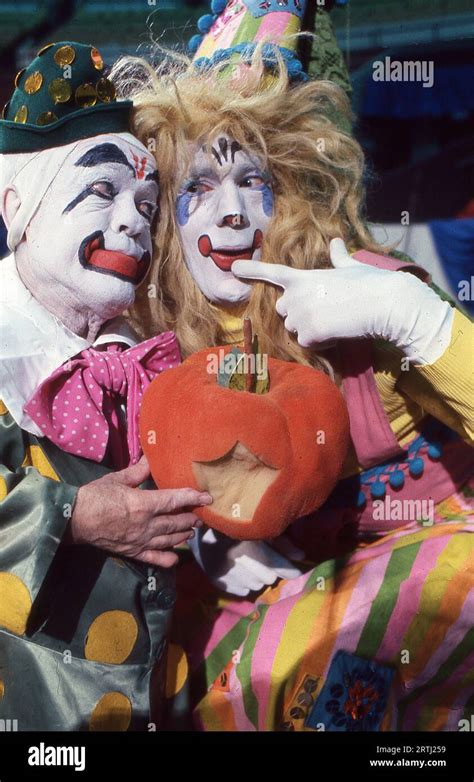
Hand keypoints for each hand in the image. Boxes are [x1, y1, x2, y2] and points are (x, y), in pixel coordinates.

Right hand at [71, 455, 211, 567]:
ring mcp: (141, 541)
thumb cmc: (95, 496)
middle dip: (192, 518)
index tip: (208, 497)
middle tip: (201, 514)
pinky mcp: (133, 552)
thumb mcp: (117, 479)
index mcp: (144, 504)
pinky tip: (176, 556)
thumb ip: (138, 471)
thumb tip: (151, 458)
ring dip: (184, 534)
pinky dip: (168, 558)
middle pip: (177, 522)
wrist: (75, 520)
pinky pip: (155, 558)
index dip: (194, 498)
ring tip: (192, 529)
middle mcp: (147, 525)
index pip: (176, 501)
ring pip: (171, 540)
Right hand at [188, 527, 302, 595]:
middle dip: (270, 570)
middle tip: (264, 561)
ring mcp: (225, 572)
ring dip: (257, 577)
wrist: (202, 533)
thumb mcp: (259, 530)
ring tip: (249, 564)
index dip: (288, 570)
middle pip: (268, 577)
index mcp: (248, 542)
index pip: (276, 564)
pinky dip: (245, 584)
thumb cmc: (236, 528)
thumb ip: (282, 543)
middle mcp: (236, 559)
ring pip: (256, 585)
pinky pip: (243, 591)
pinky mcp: (219, 582)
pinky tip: (239, 571)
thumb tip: (301, 557)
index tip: (296, 573)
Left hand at [232, 238, 453, 364]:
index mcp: (304, 277)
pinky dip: (321, 343)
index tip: (234, 268)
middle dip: (297, 313)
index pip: (273, 273)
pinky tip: (338, 332)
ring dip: (309, 330)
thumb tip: (338, 243)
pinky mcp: (308, 334)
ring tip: (334, 321)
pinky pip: (308, 344)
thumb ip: (339, 259)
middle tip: (324, 311)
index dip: (252, 270)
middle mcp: (296, 296)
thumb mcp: (352, 267)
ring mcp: (300, 315)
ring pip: (294, 330)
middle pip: (283, 310)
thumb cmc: (372, 283)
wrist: (385, 303)